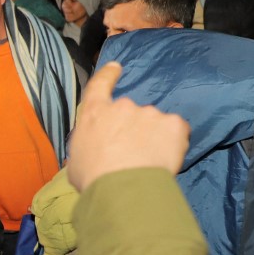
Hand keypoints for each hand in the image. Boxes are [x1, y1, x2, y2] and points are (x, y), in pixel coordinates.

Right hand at [67, 62, 189, 191]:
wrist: (123, 187)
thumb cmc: (93, 177)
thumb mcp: (76, 161)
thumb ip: (87, 147)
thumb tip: (91, 151)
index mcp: (95, 113)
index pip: (99, 85)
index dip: (108, 75)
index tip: (116, 67)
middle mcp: (123, 106)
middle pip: (131, 111)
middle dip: (133, 128)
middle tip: (132, 152)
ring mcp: (150, 113)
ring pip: (154, 123)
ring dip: (153, 136)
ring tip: (150, 161)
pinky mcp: (173, 124)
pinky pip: (176, 131)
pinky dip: (173, 142)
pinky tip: (166, 159)